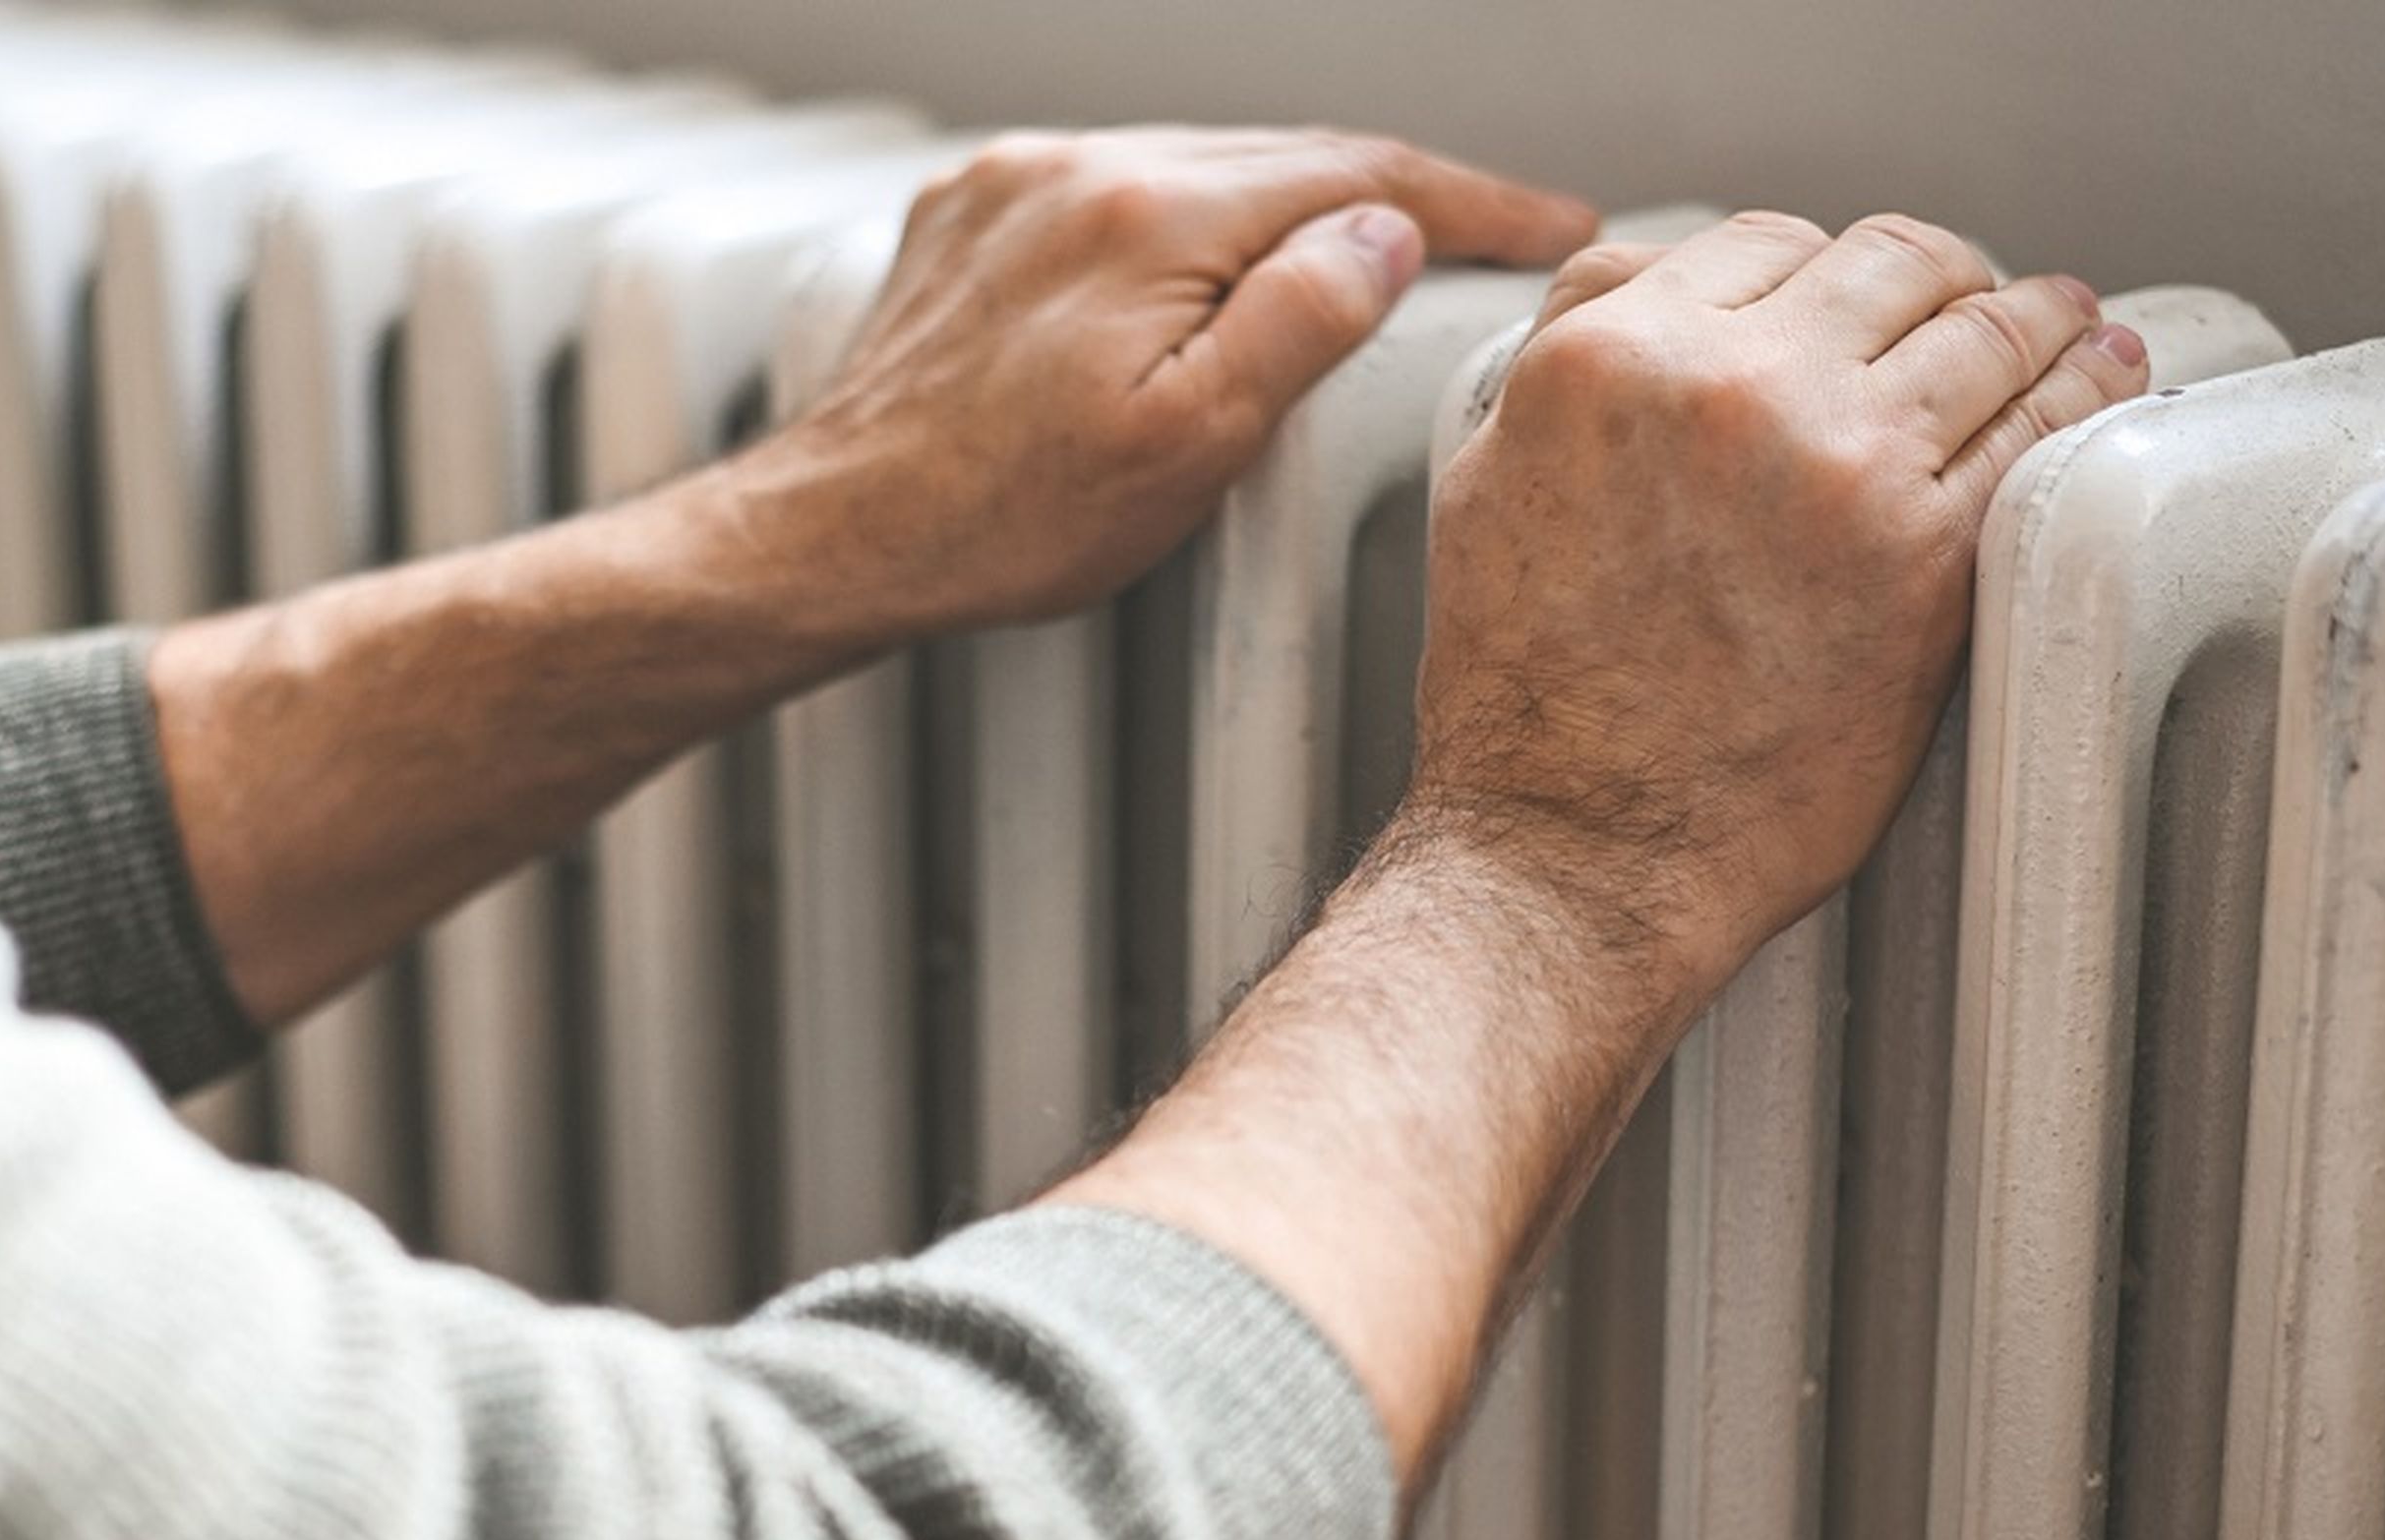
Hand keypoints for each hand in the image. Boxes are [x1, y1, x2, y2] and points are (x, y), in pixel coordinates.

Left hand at [725, 127, 1596, 643]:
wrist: (828, 537)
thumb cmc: (1001, 522)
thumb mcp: (1189, 446)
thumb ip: (1299, 323)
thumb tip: (1388, 232)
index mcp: (1152, 215)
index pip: (1356, 174)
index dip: (1475, 202)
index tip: (1555, 226)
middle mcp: (1079, 169)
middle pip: (1280, 157)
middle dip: (1392, 195)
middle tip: (1491, 239)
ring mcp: (1014, 186)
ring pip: (1196, 167)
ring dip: (1286, 205)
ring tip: (1364, 259)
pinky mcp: (965, 217)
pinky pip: (1113, 191)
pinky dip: (1184, 221)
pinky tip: (1209, 274)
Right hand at [1409, 211, 2151, 1002]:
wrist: (1573, 849)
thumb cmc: (1523, 703)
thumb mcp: (1488, 486)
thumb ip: (1570, 369)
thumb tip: (1642, 297)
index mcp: (1610, 359)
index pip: (1762, 243)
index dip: (1822, 270)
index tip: (1857, 304)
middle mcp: (1726, 387)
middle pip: (1888, 260)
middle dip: (1937, 277)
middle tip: (1968, 306)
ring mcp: (1835, 462)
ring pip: (1985, 321)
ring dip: (2038, 314)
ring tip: (2068, 325)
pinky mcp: (1924, 549)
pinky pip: (2043, 422)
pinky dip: (2086, 388)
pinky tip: (2101, 379)